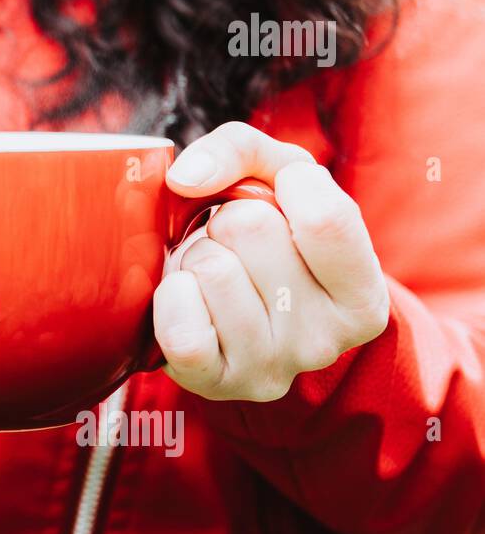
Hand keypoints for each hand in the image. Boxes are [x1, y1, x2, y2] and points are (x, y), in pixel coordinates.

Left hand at [152, 122, 389, 401]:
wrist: (233, 324)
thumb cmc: (265, 240)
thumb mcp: (278, 179)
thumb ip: (242, 149)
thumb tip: (186, 177)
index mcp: (362, 294)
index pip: (325, 217)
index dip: (285, 189)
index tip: (280, 200)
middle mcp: (326, 340)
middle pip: (252, 229)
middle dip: (227, 221)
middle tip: (234, 247)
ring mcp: (272, 368)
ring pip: (211, 268)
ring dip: (195, 257)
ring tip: (212, 275)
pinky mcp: (215, 384)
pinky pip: (182, 326)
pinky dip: (171, 296)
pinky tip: (187, 299)